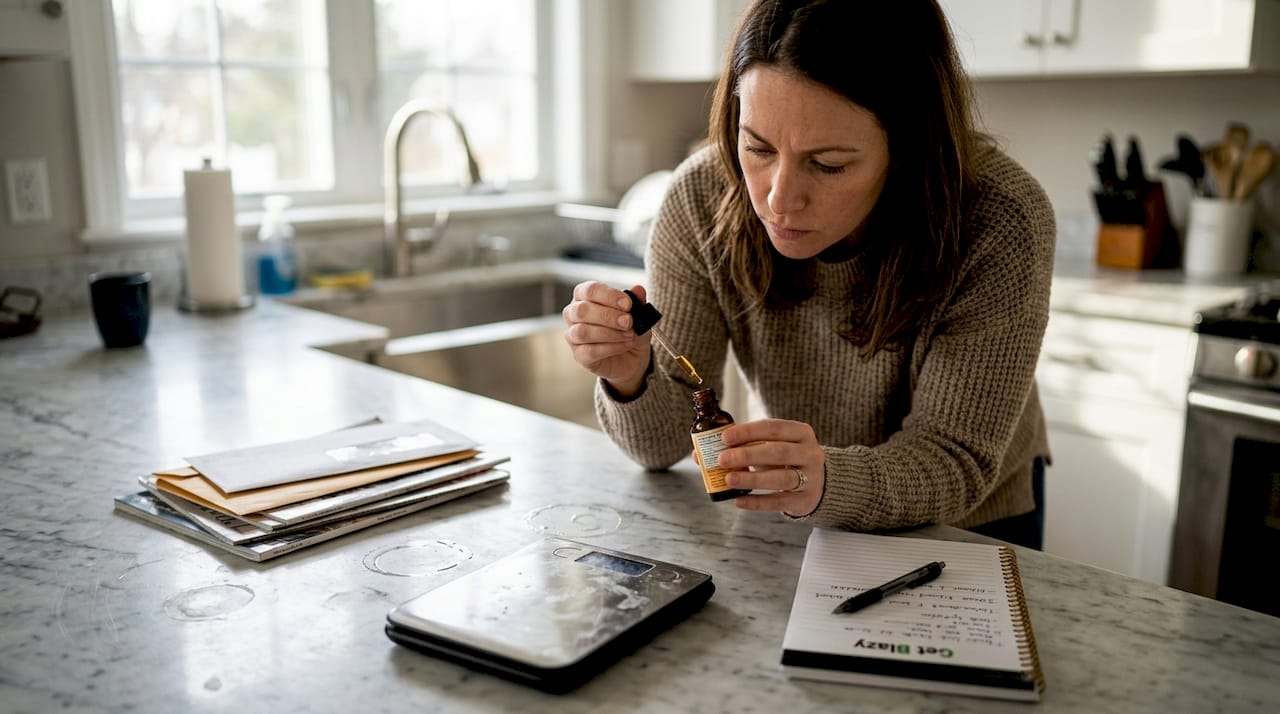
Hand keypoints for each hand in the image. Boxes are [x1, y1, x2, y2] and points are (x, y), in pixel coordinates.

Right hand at [562, 281, 650, 396]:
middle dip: (607, 316)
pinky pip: (589, 351)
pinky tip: (625, 345)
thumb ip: (637, 301)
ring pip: (582, 332)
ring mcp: (573, 336)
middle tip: (628, 322)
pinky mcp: (579, 355)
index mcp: (585, 296)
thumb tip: (638, 289)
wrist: (632, 356)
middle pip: (582, 310)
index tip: (628, 304)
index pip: (590, 290)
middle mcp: (574, 314)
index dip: (609, 296)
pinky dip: (611, 348)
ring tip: (629, 335)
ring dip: (609, 333)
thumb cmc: (628, 329)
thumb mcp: (638, 314)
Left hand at [717, 418, 824, 516]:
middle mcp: (810, 453)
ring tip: (728, 480)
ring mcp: (811, 478)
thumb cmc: (785, 459)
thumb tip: (698, 455)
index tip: (724, 437)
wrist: (818, 483)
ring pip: (781, 478)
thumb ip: (741, 446)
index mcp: (801, 432)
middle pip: (779, 452)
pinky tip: (738, 500)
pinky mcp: (805, 500)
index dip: (748, 432)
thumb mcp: (771, 446)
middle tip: (722, 459)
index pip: (773, 428)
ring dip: (752, 479)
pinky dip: (758, 502)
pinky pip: (780, 502)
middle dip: (748, 455)